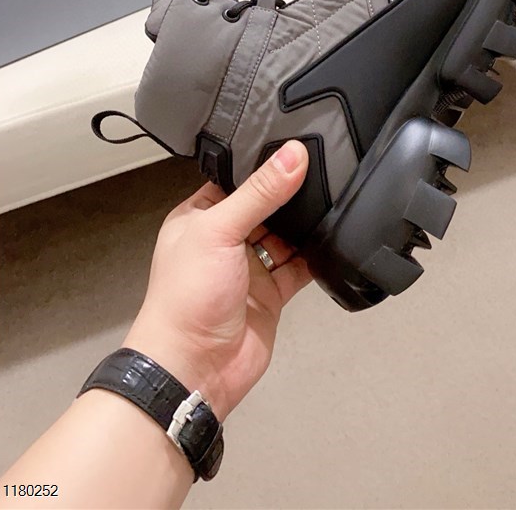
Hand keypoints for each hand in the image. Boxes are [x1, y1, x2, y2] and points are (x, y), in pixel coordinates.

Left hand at [122, 140, 311, 420]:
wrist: (194, 368)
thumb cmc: (184, 300)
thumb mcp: (220, 230)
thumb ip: (260, 193)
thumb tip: (291, 156)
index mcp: (199, 217)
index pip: (236, 180)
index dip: (263, 165)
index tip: (296, 146)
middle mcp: (224, 240)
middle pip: (266, 206)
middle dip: (290, 195)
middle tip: (323, 170)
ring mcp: (249, 269)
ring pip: (285, 236)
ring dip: (304, 225)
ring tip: (330, 202)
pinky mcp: (271, 294)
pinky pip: (299, 268)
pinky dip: (314, 257)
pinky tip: (329, 241)